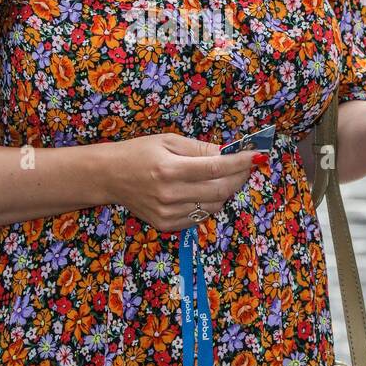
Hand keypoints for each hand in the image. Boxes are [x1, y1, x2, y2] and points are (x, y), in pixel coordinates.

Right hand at [106, 131, 266, 234]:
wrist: (109, 176)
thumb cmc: (138, 153)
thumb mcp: (168, 141)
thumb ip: (200, 149)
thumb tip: (229, 153)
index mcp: (169, 168)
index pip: (216, 168)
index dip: (240, 162)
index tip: (256, 156)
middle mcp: (169, 194)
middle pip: (220, 191)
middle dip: (239, 178)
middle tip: (245, 167)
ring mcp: (167, 213)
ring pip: (214, 207)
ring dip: (225, 192)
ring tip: (221, 177)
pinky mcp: (166, 224)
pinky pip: (200, 217)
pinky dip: (208, 204)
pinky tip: (202, 191)